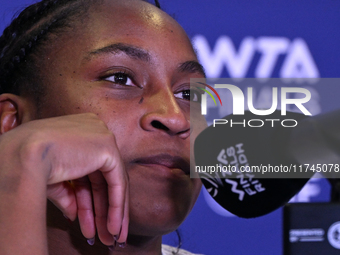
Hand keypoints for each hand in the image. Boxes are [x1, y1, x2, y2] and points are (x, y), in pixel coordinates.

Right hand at [0, 113, 128, 250]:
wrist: (24, 155)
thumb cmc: (29, 164)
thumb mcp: (53, 180)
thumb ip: (68, 194)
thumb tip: (74, 213)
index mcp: (79, 132)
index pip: (90, 171)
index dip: (90, 199)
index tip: (91, 221)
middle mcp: (94, 131)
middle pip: (102, 179)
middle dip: (103, 210)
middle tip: (106, 233)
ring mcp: (103, 137)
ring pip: (112, 182)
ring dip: (110, 213)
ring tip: (109, 237)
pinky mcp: (108, 148)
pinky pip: (117, 183)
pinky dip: (116, 206)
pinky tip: (113, 226)